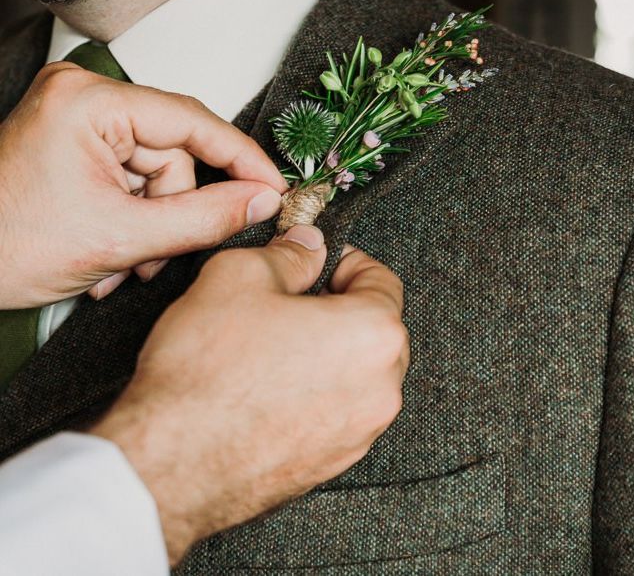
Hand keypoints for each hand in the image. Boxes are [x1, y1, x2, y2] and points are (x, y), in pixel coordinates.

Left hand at [0, 62, 286, 307]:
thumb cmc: (3, 246)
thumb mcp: (120, 238)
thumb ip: (204, 219)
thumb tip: (260, 201)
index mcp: (88, 101)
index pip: (192, 122)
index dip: (241, 160)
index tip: (274, 188)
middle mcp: (83, 99)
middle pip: (174, 156)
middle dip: (172, 213)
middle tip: (153, 256)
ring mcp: (78, 122)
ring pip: (157, 177)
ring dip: (151, 227)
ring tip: (122, 263)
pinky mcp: (77, 146)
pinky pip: (132, 182)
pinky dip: (132, 222)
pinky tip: (110, 253)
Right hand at [91, 225, 408, 563]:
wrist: (170, 466)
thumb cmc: (206, 373)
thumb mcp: (239, 276)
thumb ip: (288, 254)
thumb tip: (308, 247)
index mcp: (373, 335)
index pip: (382, 280)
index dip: (345, 261)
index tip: (316, 262)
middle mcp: (380, 389)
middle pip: (375, 329)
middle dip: (338, 308)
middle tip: (290, 302)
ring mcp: (359, 433)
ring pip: (356, 373)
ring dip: (327, 352)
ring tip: (273, 347)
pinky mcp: (333, 463)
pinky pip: (336, 412)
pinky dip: (315, 393)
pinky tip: (268, 388)